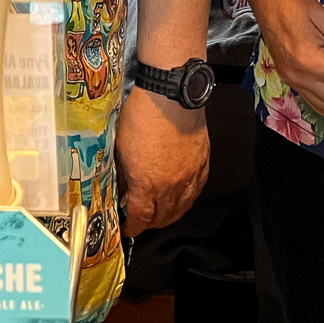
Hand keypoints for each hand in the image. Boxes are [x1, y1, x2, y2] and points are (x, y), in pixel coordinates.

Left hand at [116, 88, 208, 237]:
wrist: (170, 94)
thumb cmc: (142, 114)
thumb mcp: (121, 147)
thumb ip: (122, 174)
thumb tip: (122, 188)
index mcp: (146, 183)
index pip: (140, 219)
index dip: (132, 227)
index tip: (127, 227)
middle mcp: (170, 186)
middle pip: (162, 218)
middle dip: (149, 223)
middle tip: (141, 220)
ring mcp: (189, 176)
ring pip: (181, 209)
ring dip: (168, 215)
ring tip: (159, 213)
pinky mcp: (202, 164)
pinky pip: (195, 192)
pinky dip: (186, 200)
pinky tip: (179, 197)